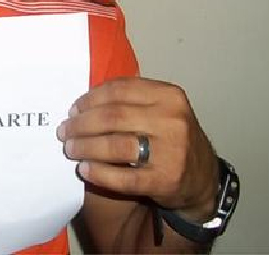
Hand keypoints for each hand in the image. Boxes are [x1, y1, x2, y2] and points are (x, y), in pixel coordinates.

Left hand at [56, 77, 218, 218]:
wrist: (203, 178)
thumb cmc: (172, 138)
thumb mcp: (162, 110)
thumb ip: (130, 101)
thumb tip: (82, 104)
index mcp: (169, 95)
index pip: (119, 89)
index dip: (90, 99)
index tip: (73, 109)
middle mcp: (172, 120)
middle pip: (113, 117)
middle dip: (81, 124)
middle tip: (64, 131)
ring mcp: (171, 151)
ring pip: (115, 145)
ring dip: (85, 147)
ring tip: (70, 149)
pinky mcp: (165, 180)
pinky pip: (123, 177)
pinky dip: (99, 173)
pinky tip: (85, 170)